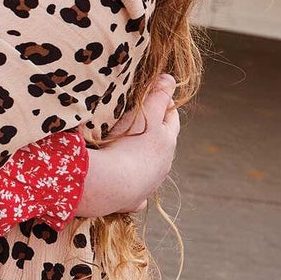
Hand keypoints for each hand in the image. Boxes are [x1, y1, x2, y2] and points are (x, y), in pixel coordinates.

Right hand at [77, 73, 180, 216]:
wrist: (109, 184)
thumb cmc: (126, 144)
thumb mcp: (143, 113)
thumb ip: (158, 94)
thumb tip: (170, 78)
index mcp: (166, 142)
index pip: (171, 118)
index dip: (165, 105)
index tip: (157, 97)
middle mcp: (163, 165)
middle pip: (165, 144)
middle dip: (158, 133)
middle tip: (144, 122)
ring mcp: (149, 185)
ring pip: (153, 170)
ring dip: (145, 161)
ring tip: (130, 153)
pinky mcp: (133, 201)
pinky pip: (137, 196)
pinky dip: (135, 190)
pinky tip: (128, 188)